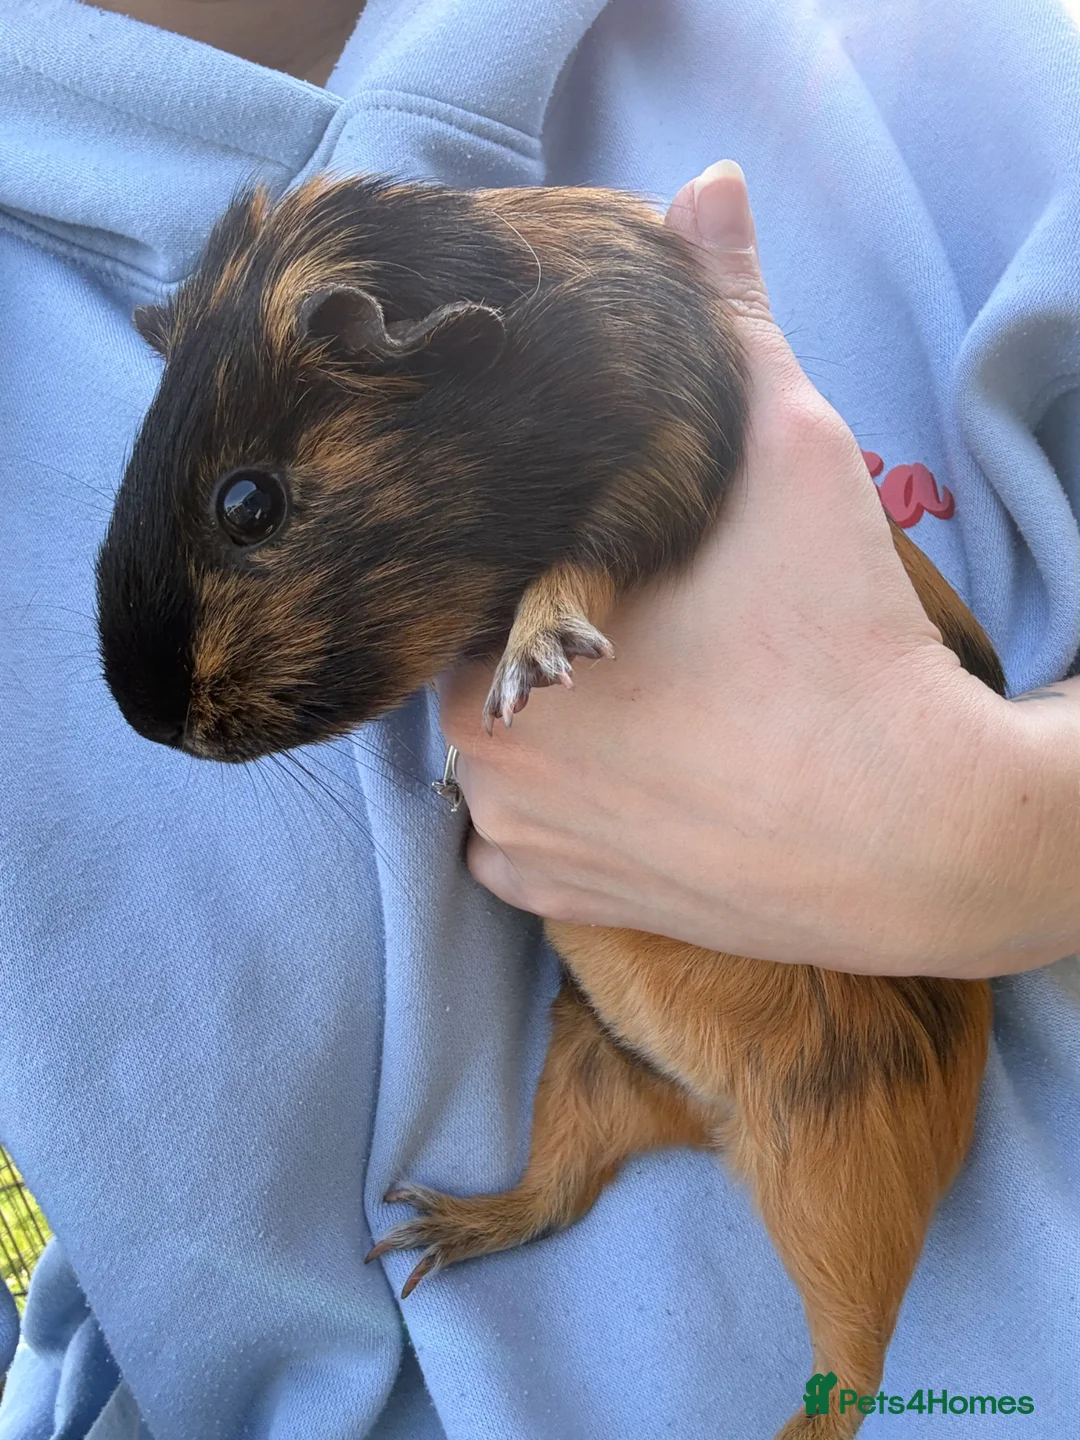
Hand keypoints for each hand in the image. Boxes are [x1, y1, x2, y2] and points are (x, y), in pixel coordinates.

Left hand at [438, 161, 1068, 978]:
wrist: (913, 825)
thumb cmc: (838, 638)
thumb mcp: (789, 453)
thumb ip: (728, 321)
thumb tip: (702, 188)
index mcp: (497, 628)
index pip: (471, 570)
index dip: (529, 554)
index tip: (591, 558)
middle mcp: (476, 744)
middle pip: (476, 658)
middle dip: (536, 634)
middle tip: (636, 631)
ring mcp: (515, 837)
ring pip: (495, 750)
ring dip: (543, 723)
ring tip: (643, 707)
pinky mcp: (562, 904)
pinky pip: (512, 849)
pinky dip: (552, 815)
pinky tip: (622, 781)